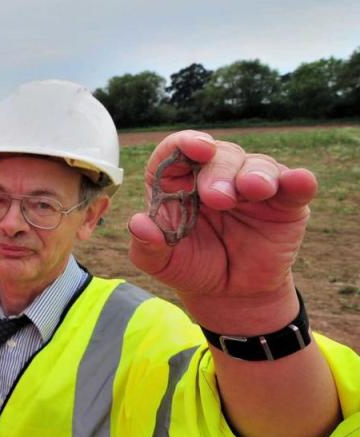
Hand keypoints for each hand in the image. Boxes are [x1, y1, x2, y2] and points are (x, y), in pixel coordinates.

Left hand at [127, 130, 314, 330]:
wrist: (228, 293)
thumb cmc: (190, 265)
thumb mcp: (160, 262)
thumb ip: (146, 244)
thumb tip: (138, 224)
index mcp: (178, 181)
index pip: (177, 151)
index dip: (185, 144)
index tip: (195, 148)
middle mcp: (215, 175)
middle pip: (219, 154)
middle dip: (219, 170)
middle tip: (218, 198)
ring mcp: (251, 186)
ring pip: (257, 164)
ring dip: (255, 174)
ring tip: (253, 190)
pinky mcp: (285, 203)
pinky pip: (296, 185)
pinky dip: (299, 181)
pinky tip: (299, 181)